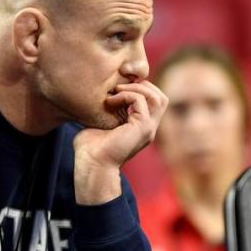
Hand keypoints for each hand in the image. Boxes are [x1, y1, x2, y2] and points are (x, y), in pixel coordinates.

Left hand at [73, 82, 167, 204]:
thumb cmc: (90, 149)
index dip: (139, 89)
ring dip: (136, 88)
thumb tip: (98, 97)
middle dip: (141, 86)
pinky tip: (110, 101)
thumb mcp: (100, 124)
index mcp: (141, 128)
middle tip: (119, 87)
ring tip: (116, 91)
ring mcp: (148, 129)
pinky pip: (141, 101)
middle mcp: (148, 128)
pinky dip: (126, 95)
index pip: (153, 101)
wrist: (92, 164)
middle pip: (160, 98)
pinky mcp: (142, 128)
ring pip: (157, 98)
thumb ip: (106, 111)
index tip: (117, 88)